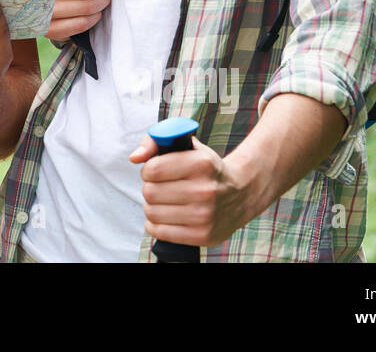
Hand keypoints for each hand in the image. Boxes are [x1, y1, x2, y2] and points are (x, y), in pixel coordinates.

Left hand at [129, 135, 255, 246]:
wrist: (241, 193)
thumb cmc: (206, 168)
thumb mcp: (187, 145)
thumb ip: (155, 141)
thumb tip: (134, 157)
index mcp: (202, 164)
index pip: (153, 169)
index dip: (148, 169)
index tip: (156, 171)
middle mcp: (205, 190)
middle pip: (150, 192)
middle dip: (150, 187)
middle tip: (162, 186)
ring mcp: (205, 216)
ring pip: (152, 212)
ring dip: (152, 206)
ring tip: (165, 201)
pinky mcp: (203, 236)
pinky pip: (160, 232)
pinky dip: (155, 224)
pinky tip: (166, 216)